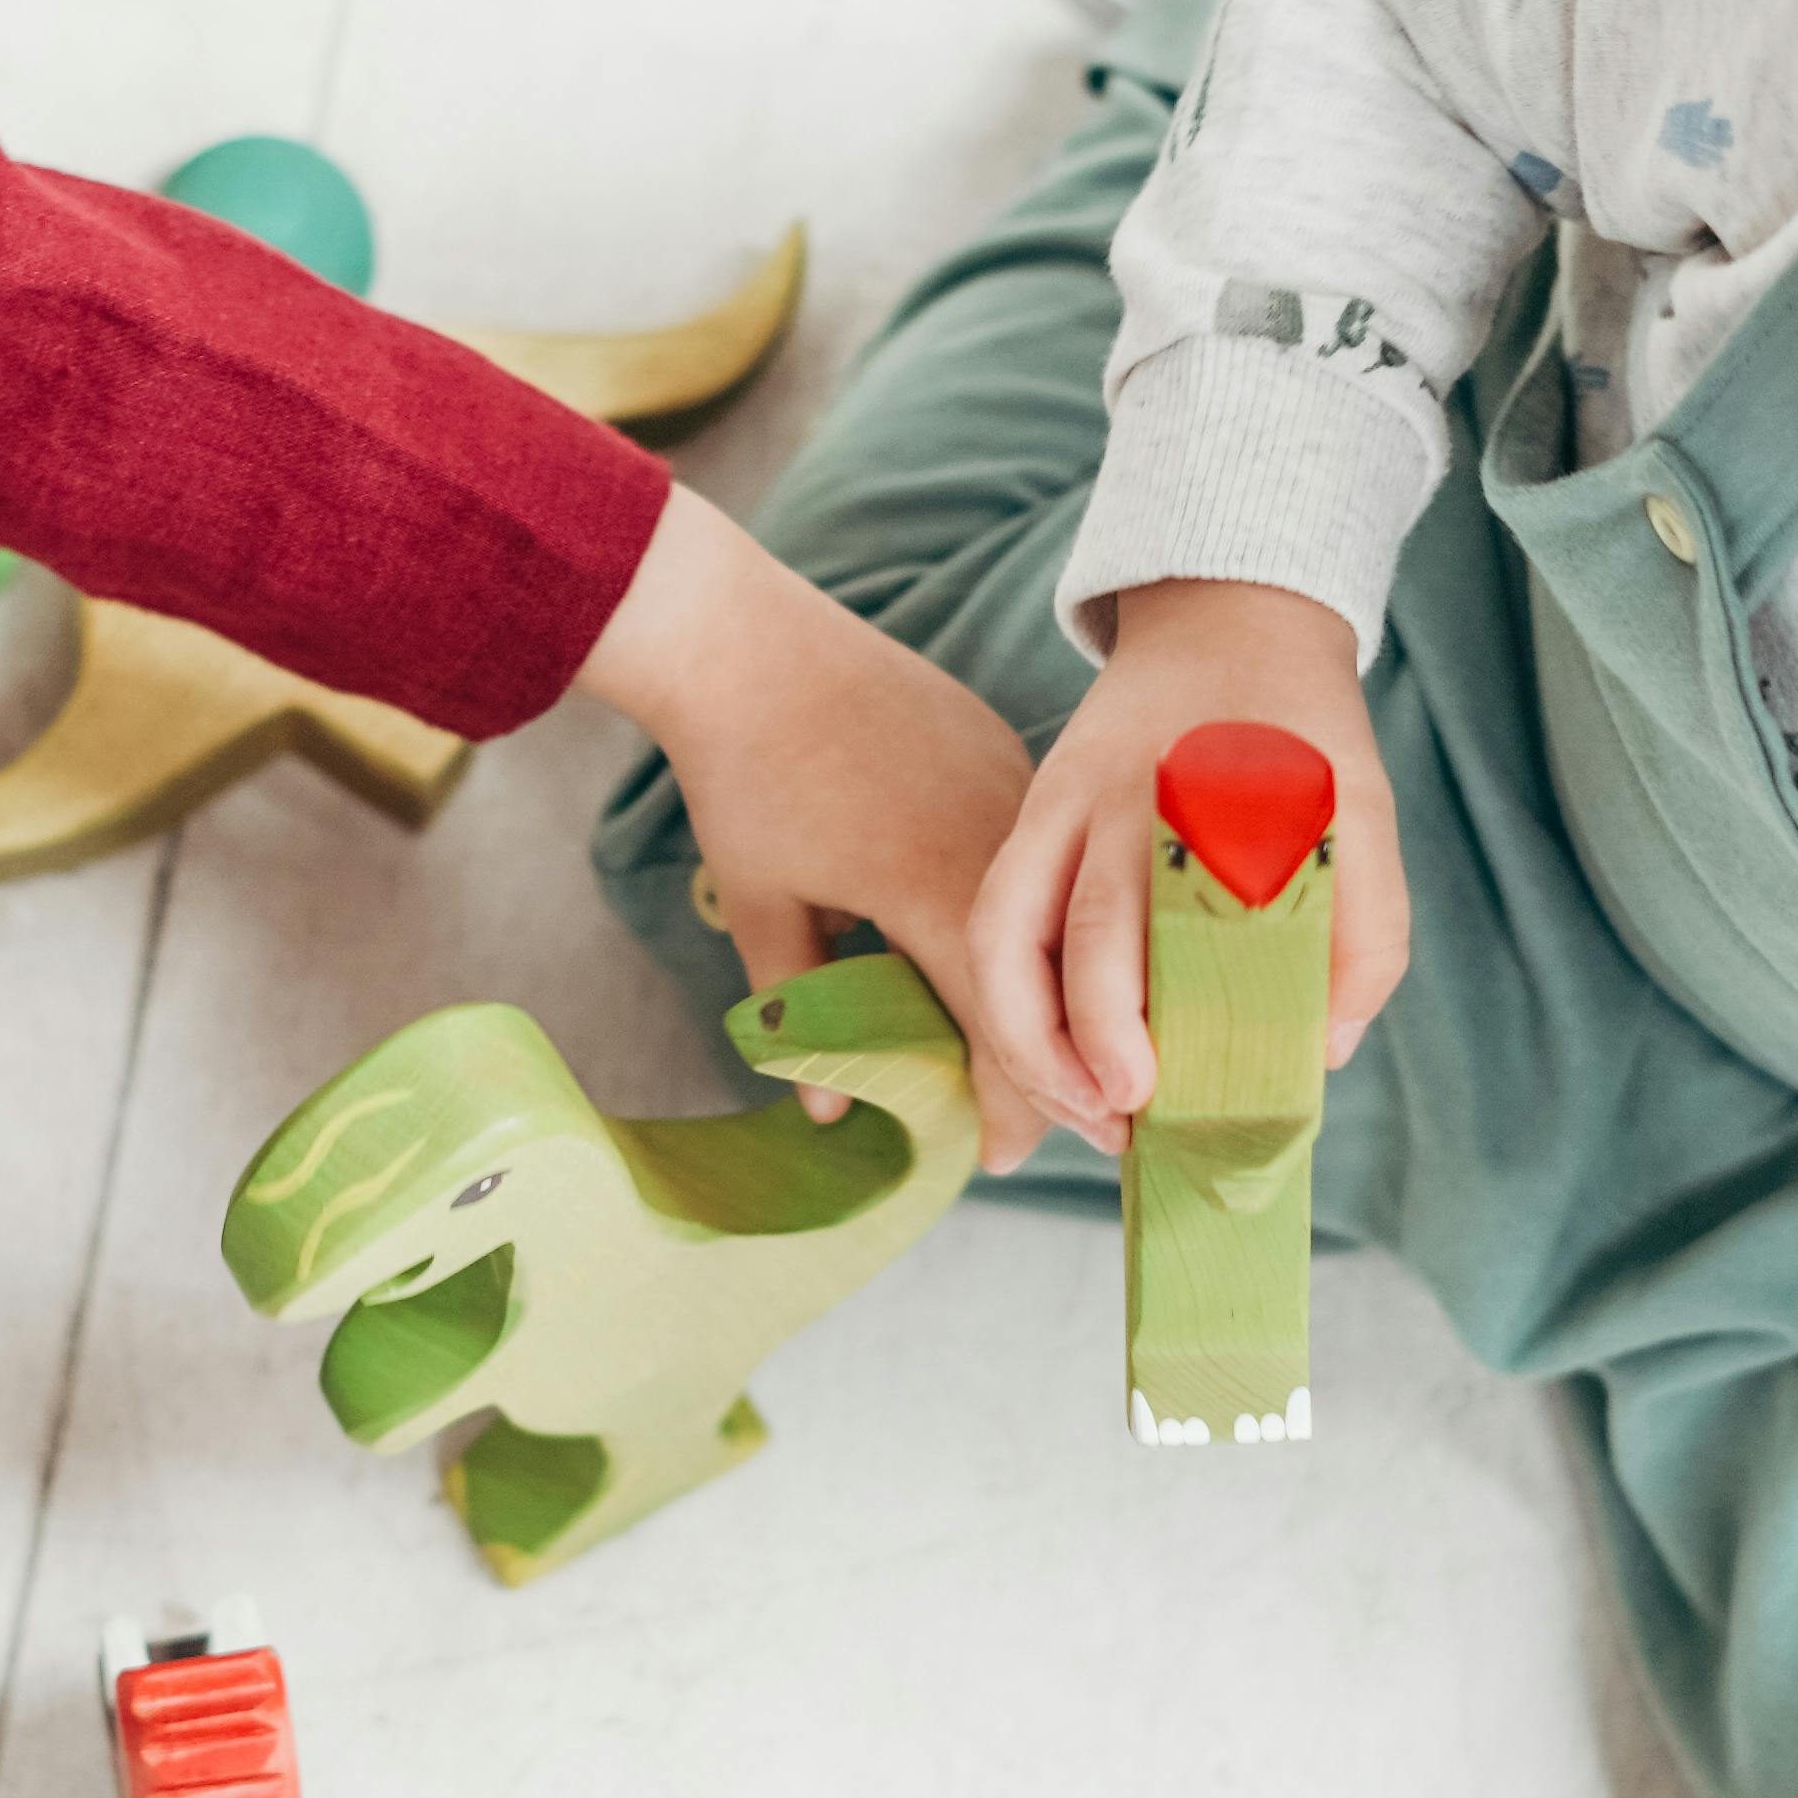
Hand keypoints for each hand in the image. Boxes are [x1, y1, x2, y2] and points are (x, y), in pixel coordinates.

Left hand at [578, 493, 1052, 1167]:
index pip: (1006, 1035)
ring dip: (1047, 984)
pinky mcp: (1007, 755)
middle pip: (1051, 984)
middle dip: (1047, 1060)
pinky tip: (1019, 945)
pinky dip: (1035, 912)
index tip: (1003, 1158)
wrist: (748, 639)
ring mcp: (1011, 792)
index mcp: (940, 894)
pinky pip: (1034, 856)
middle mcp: (998, 845)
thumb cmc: (742, 777)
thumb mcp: (764, 905)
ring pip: (1055, 917)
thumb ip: (799, 1010)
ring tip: (1032, 1042)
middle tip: (1033, 1119)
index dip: (1012, 1109)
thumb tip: (827, 1111)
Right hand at [962, 575, 1408, 1154]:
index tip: (1151, 1093)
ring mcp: (1060, 804)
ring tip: (1080, 1114)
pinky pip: (995, 918)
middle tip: (1126, 1123)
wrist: (1231, 623)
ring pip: (1005, 933)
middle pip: (1081, 934)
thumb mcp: (1364, 814)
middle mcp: (1117, 801)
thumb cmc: (1302, 739)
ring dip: (1028, 1040)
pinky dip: (1008, 1002)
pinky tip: (1052, 1062)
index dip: (1133, 1019)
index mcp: (1206, 799)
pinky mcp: (1033, 815)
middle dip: (1087, 1046)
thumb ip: (1366, 931)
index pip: (1156, 921)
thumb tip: (1322, 1050)